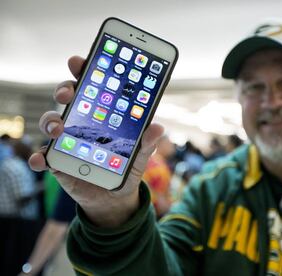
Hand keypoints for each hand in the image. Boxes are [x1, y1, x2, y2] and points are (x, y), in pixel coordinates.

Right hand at [28, 56, 163, 227]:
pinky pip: (43, 155)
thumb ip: (147, 142)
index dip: (85, 70)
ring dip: (51, 121)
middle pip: (68, 97)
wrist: (114, 197)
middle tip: (68, 93)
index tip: (79, 61)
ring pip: (51, 121)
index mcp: (102, 114)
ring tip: (59, 129)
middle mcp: (81, 122)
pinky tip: (42, 158)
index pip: (93, 86)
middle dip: (65, 89)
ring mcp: (67, 140)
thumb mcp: (141, 155)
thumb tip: (158, 128)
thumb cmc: (125, 167)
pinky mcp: (58, 160)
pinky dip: (39, 156)